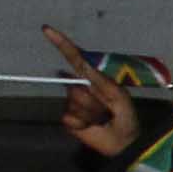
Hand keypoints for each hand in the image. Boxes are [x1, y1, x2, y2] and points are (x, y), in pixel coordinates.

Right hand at [45, 25, 144, 156]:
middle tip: (107, 110)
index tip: (46, 29)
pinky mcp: (68, 119)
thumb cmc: (126, 117)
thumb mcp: (118, 95)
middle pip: (74, 88)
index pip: (74, 58)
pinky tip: (92, 126)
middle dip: (92, 100)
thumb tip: (81, 68)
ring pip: (73, 104)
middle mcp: (79, 89)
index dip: (61, 43)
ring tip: (101, 118)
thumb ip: (101, 81)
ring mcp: (72, 104)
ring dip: (90, 113)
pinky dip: (82, 123)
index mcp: (93, 79)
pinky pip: (69, 118)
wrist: (123, 142)